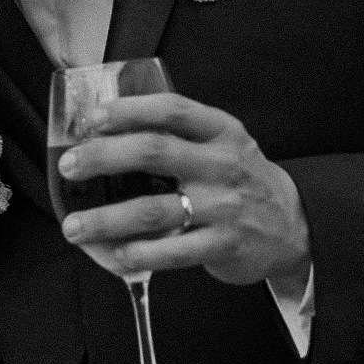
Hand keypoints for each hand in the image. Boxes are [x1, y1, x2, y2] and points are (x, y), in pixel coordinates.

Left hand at [58, 93, 309, 288]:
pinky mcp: (224, 245)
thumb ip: (181, 134)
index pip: (171, 109)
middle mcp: (223, 164)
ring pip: (154, 209)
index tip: (91, 119)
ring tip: (75, 225)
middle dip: (102, 157)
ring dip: (106, 218)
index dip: (127, 110)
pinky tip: (114, 254)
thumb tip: (108, 130)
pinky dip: (138, 254)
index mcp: (221, 131)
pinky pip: (173, 251)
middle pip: (154, 151)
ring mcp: (225, 206)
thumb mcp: (225, 144)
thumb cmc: (243, 181)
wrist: (294, 226)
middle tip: (70, 166)